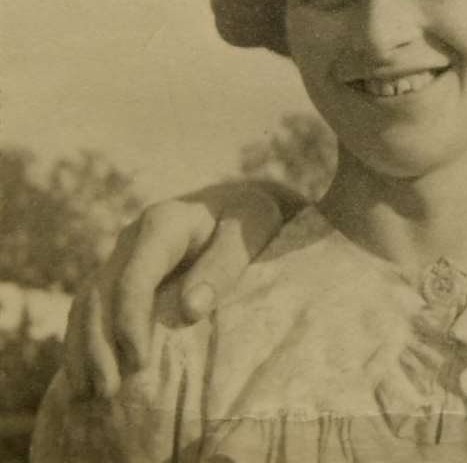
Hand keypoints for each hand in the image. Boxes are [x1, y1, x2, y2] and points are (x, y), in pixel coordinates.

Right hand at [62, 182, 291, 398]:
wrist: (242, 202)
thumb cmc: (252, 219)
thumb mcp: (252, 231)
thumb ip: (224, 265)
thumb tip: (190, 310)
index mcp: (165, 223)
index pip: (134, 276)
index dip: (130, 320)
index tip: (139, 362)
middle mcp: (133, 238)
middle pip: (100, 294)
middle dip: (99, 345)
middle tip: (108, 392)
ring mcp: (123, 256)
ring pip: (87, 304)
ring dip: (83, 350)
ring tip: (87, 394)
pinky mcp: (121, 275)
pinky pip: (90, 310)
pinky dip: (83, 343)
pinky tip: (85, 378)